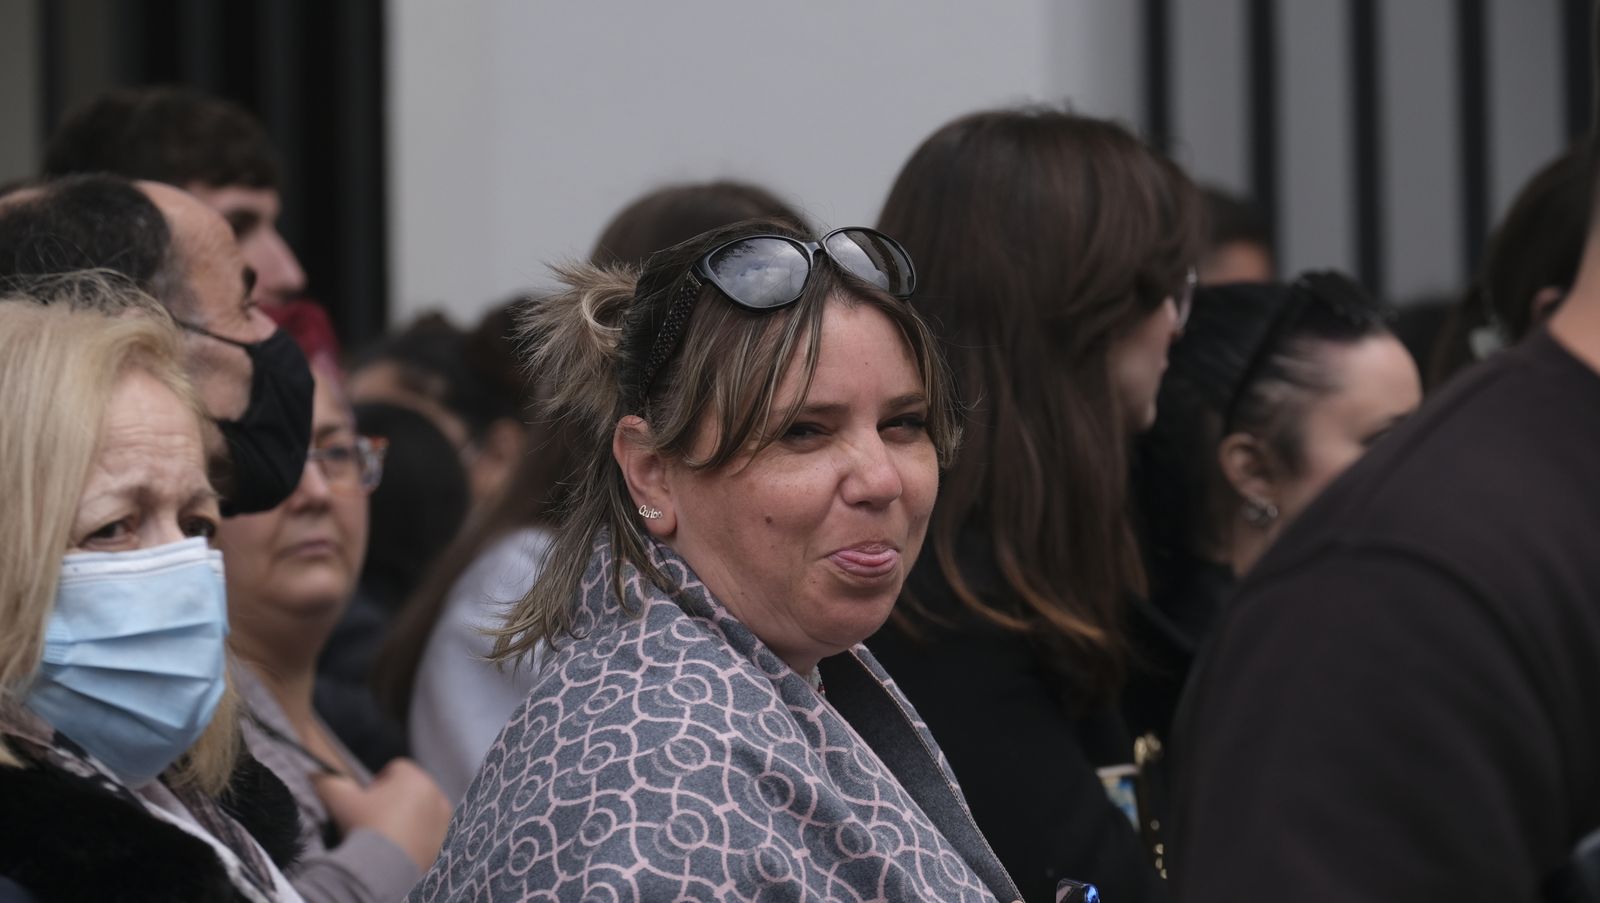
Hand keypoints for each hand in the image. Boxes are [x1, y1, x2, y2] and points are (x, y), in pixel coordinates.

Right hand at [314, 758, 451, 870]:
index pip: (396, 768)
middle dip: (393, 800)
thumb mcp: (340, 801)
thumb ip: (328, 781)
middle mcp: (436, 794)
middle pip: (411, 789)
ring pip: (421, 810)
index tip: (365, 801)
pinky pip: (429, 832)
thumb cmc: (364, 828)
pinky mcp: (445, 842)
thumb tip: (316, 773)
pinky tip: (397, 849)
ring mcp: (444, 820)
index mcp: (415, 778)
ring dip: (406, 817)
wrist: (382, 871)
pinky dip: (417, 836)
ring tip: (385, 836)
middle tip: (373, 820)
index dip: (377, 782)